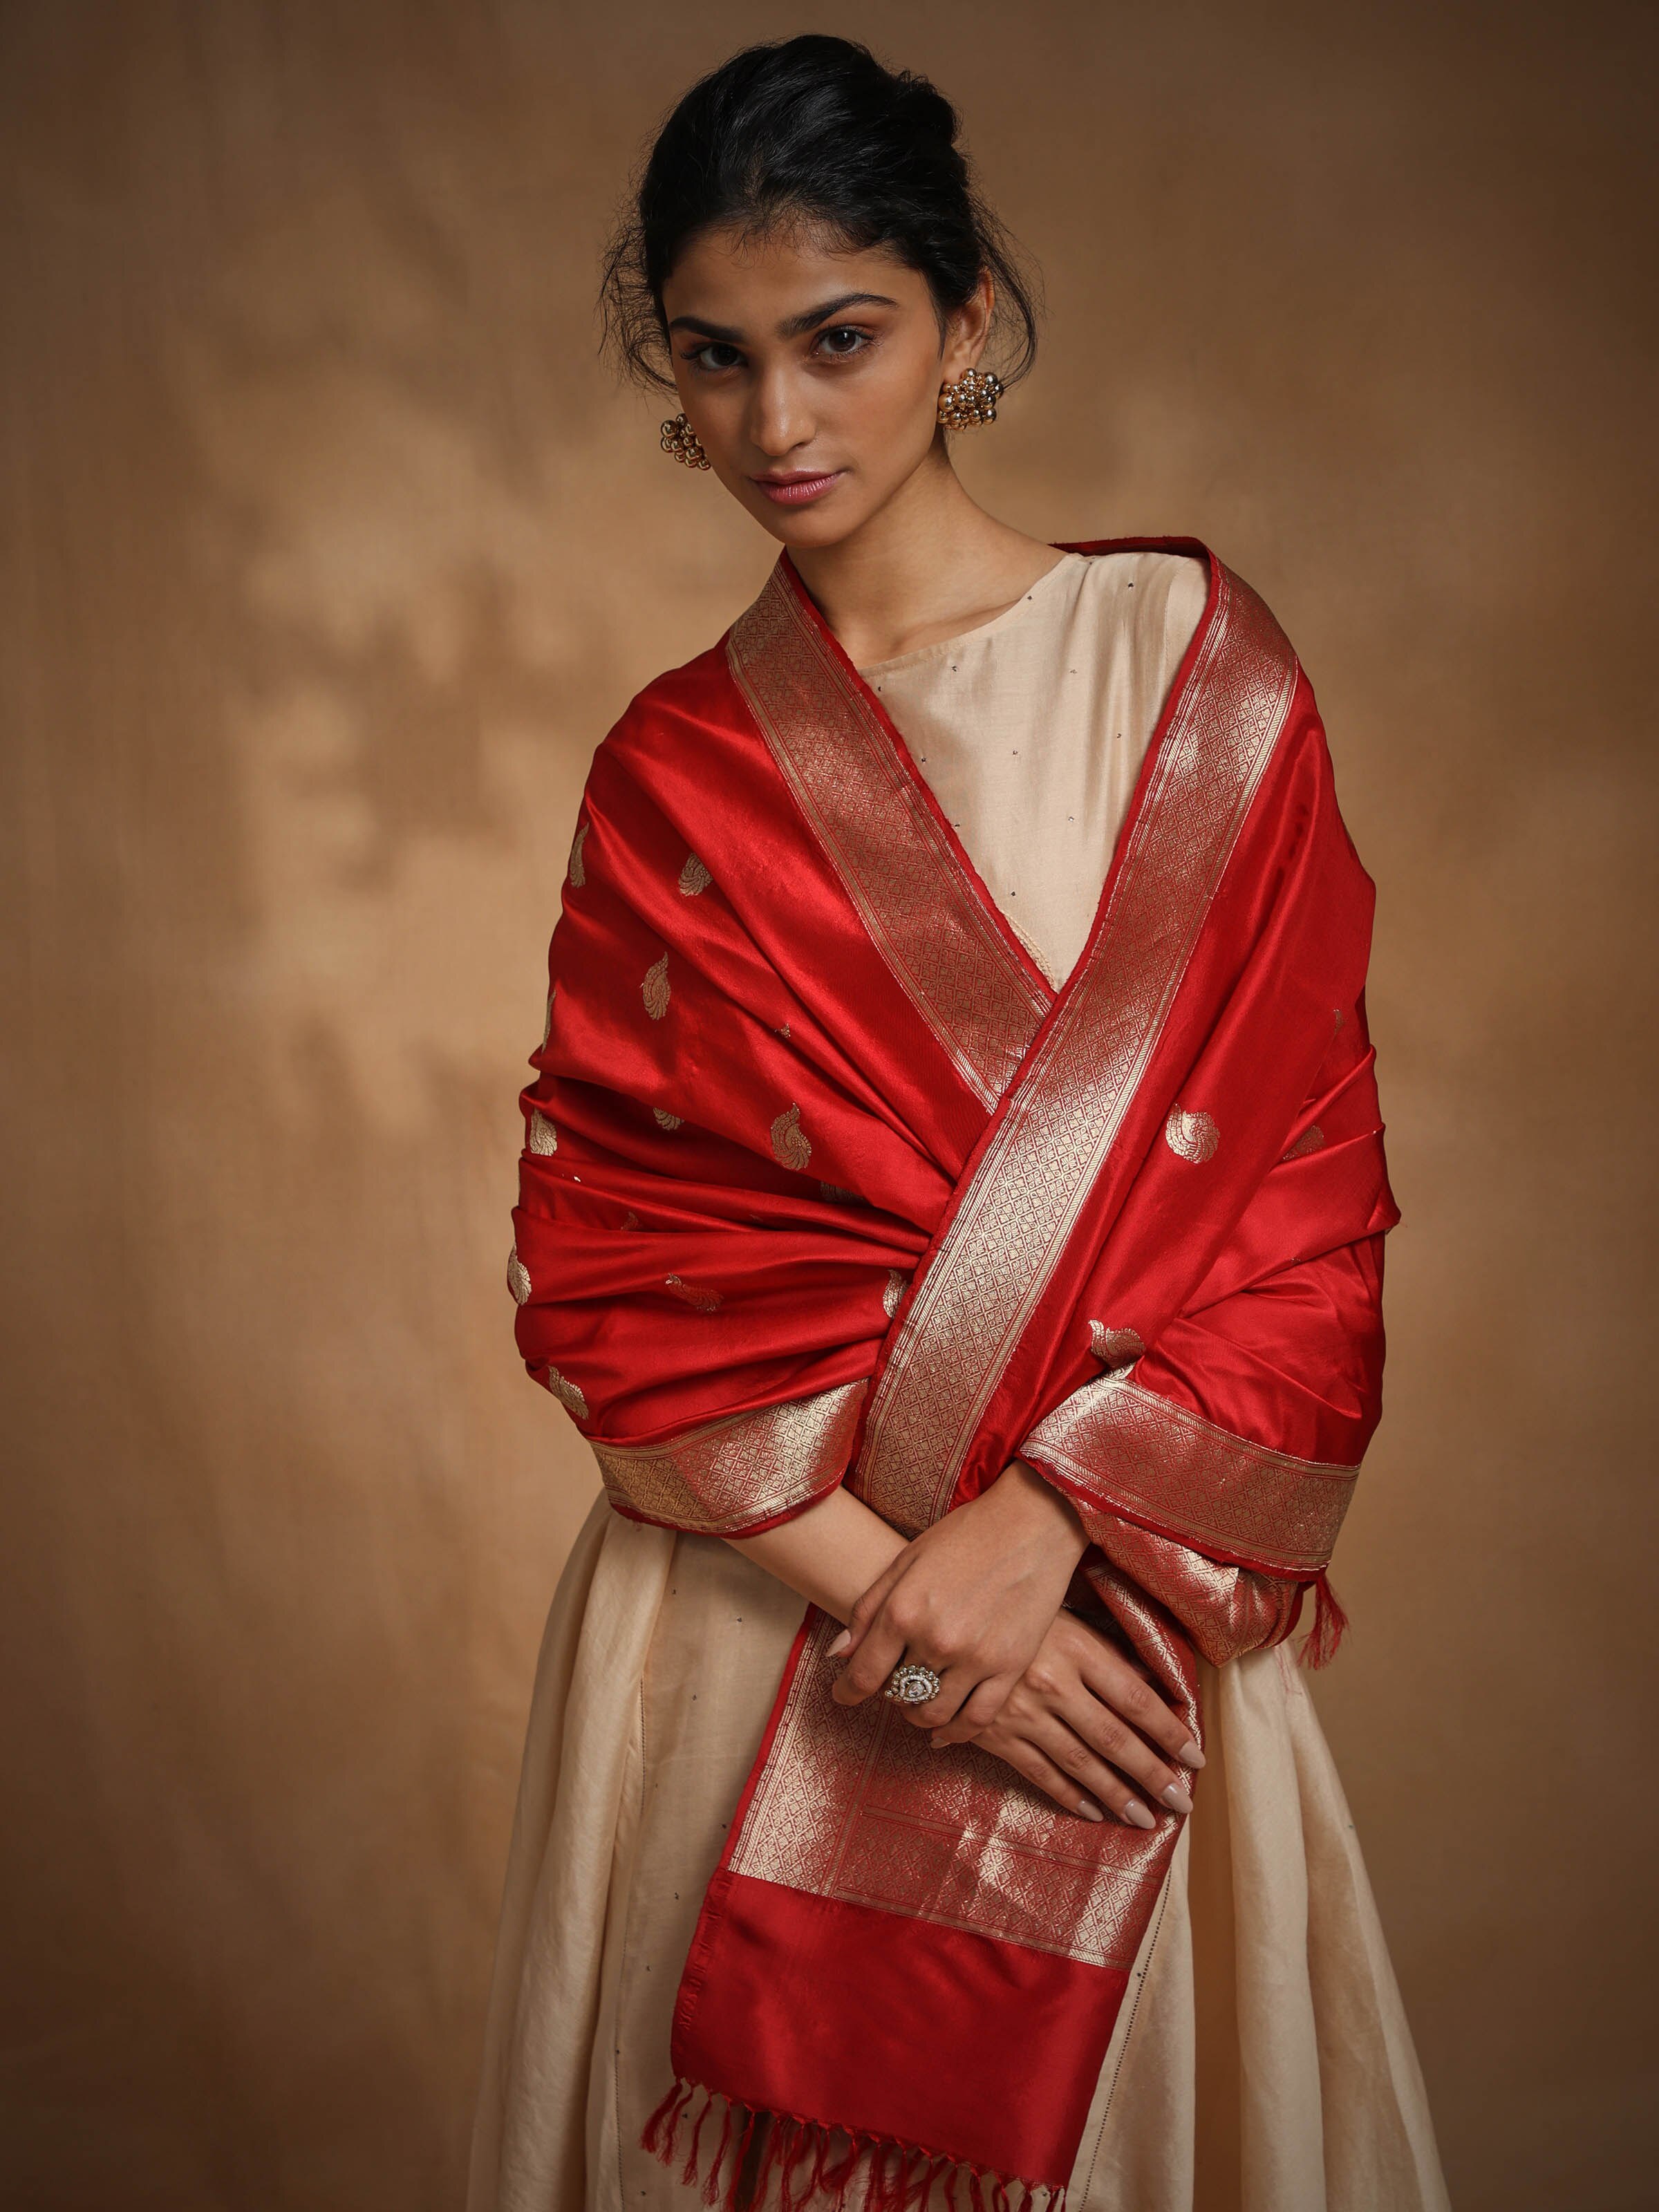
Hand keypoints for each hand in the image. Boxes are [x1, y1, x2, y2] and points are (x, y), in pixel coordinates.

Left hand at [828, 1460, 1087, 1735]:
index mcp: (903, 1611)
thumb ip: (868, 1609)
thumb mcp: (905, 1561)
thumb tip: (839, 1655)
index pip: (862, 1674)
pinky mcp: (1010, 1668)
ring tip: (917, 1702)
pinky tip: (945, 1729)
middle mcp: (935, 1640)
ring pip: (934, 1714)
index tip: (843, 1696)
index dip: (847, 1691)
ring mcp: (975, 1658)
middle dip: (886, 1693)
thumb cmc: (965, 1536)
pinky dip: (956, 1732)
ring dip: (918, 1715)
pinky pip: (977, 1720)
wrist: (1031, 1524)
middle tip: (891, 1682)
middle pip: (897, 1694)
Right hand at [949, 1609, 1203, 1825]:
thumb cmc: (1017, 1613)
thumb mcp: (1068, 1620)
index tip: (1195, 1758)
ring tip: (1144, 1817)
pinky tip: (1091, 1811)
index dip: (1169, 1732)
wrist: (946, 1617)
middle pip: (1113, 1738)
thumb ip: (1111, 1653)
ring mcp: (1021, 1711)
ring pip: (1079, 1762)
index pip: (1136, 1700)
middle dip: (1152, 1774)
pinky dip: (1067, 1794)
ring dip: (1116, 1794)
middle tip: (1181, 1802)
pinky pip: (1037, 1771)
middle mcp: (1053, 1683)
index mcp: (1077, 1649)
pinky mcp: (994, 1731)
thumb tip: (1158, 1687)